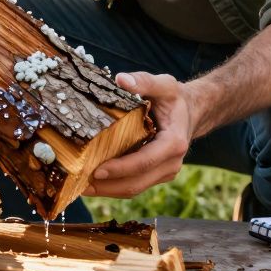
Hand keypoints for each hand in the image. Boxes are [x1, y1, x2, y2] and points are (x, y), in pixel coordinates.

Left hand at [84, 72, 197, 197]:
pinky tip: (93, 182)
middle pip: (137, 183)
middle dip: (108, 187)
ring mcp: (164, 171)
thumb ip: (144, 81)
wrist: (190, 112)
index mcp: (174, 143)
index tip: (97, 170)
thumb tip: (120, 79)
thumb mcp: (164, 85)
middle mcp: (171, 163)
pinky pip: (134, 184)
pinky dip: (113, 186)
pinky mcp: (156, 174)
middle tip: (79, 185)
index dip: (121, 168)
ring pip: (135, 188)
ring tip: (80, 187)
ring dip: (107, 190)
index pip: (145, 161)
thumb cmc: (175, 99)